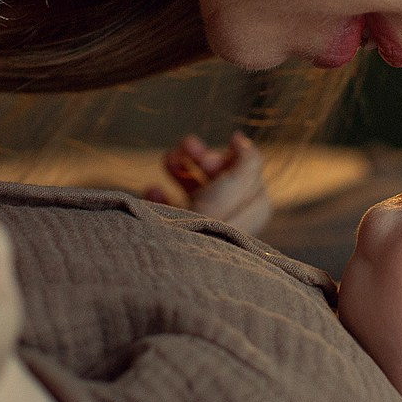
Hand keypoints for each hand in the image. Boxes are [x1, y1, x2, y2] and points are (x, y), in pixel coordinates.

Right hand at [149, 131, 271, 234]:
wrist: (170, 261)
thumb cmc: (207, 222)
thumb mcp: (234, 186)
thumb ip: (246, 161)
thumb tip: (243, 140)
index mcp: (249, 215)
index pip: (246, 178)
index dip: (230, 159)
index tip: (217, 148)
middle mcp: (228, 223)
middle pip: (218, 182)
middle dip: (200, 158)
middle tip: (187, 144)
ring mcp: (201, 230)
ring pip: (193, 193)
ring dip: (179, 170)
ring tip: (167, 159)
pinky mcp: (175, 236)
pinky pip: (168, 211)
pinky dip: (160, 196)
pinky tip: (152, 190)